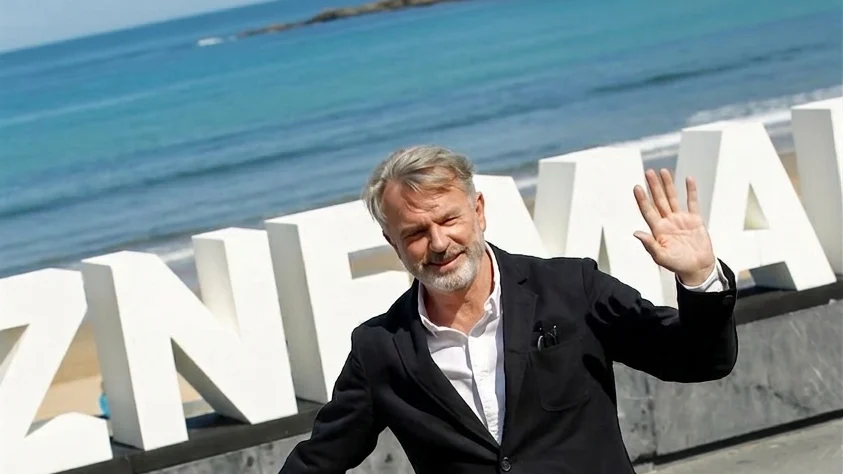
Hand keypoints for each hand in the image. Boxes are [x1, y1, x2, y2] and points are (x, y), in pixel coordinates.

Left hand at [633, 169, 715, 285]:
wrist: (697, 268)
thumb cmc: (678, 265)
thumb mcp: (661, 257)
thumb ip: (649, 244)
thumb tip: (636, 233)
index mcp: (658, 230)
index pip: (648, 211)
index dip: (642, 199)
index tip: (637, 187)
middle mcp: (667, 221)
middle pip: (659, 200)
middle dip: (654, 186)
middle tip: (648, 172)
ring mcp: (681, 219)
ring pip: (673, 198)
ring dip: (668, 185)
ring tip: (663, 171)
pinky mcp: (694, 219)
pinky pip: (692, 202)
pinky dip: (691, 191)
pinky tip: (688, 179)